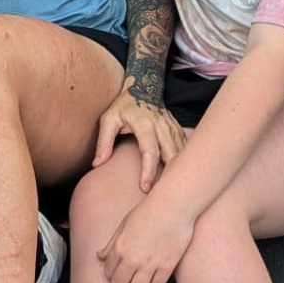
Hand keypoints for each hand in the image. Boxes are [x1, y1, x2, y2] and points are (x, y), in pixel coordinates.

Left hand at [92, 77, 186, 191]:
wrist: (143, 87)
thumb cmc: (123, 106)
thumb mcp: (108, 119)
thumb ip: (104, 141)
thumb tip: (97, 164)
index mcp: (145, 123)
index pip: (150, 151)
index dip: (149, 171)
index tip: (145, 188)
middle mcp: (162, 125)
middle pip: (172, 154)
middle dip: (170, 175)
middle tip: (165, 195)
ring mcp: (172, 127)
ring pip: (182, 152)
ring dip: (180, 170)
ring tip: (175, 190)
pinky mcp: (178, 129)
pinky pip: (186, 147)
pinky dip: (185, 161)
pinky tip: (183, 175)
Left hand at [97, 196, 194, 282]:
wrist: (173, 204)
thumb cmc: (148, 210)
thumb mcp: (124, 224)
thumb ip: (111, 243)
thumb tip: (99, 256)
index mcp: (120, 247)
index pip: (108, 273)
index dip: (112, 274)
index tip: (118, 271)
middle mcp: (133, 258)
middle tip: (128, 278)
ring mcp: (150, 263)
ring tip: (141, 279)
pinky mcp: (167, 266)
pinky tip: (155, 275)